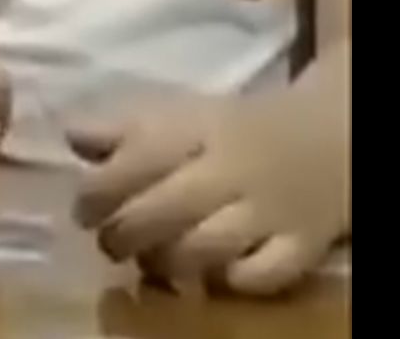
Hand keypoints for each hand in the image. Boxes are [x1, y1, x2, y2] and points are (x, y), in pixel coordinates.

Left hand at [69, 90, 346, 294]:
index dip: (97, 192)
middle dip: (123, 235)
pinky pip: (262, 275)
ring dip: (167, 262)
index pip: (138, 159)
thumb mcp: (180, 117)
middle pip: (164, 209)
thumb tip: (70, 136)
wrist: (329, 137)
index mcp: (198, 130)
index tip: (84, 210)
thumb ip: (123, 129)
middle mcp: (232, 170)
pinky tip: (213, 274)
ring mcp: (269, 210)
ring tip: (154, 261)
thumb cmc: (235, 132)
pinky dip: (231, 281)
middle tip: (112, 242)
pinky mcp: (301, 245)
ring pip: (207, 247)